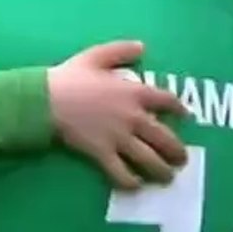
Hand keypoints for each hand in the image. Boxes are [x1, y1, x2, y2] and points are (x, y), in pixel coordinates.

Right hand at [48, 41, 188, 190]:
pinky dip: (131, 182)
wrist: (46, 100)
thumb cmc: (70, 77)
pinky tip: (136, 186)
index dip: (179, 109)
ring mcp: (119, 138)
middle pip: (164, 137)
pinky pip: (122, 173)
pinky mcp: (102, 154)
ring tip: (168, 178)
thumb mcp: (96, 56)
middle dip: (176, 151)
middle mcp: (133, 117)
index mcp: (134, 92)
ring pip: (148, 159)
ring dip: (161, 170)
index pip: (166, 101)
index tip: (186, 116)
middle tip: (182, 160)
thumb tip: (142, 46)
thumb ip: (121, 51)